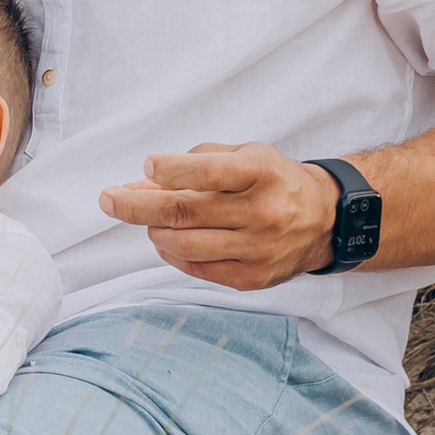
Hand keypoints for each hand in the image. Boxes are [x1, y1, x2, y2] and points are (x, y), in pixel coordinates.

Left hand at [97, 143, 344, 288]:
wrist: (326, 219)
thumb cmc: (274, 181)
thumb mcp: (244, 155)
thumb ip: (193, 164)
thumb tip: (140, 183)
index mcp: (262, 174)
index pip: (207, 173)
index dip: (170, 170)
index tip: (146, 166)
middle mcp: (263, 214)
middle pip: (184, 213)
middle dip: (137, 205)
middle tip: (108, 199)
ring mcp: (258, 251)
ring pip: (184, 245)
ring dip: (153, 230)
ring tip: (148, 219)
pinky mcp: (252, 279)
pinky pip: (196, 268)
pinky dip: (172, 252)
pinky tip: (166, 238)